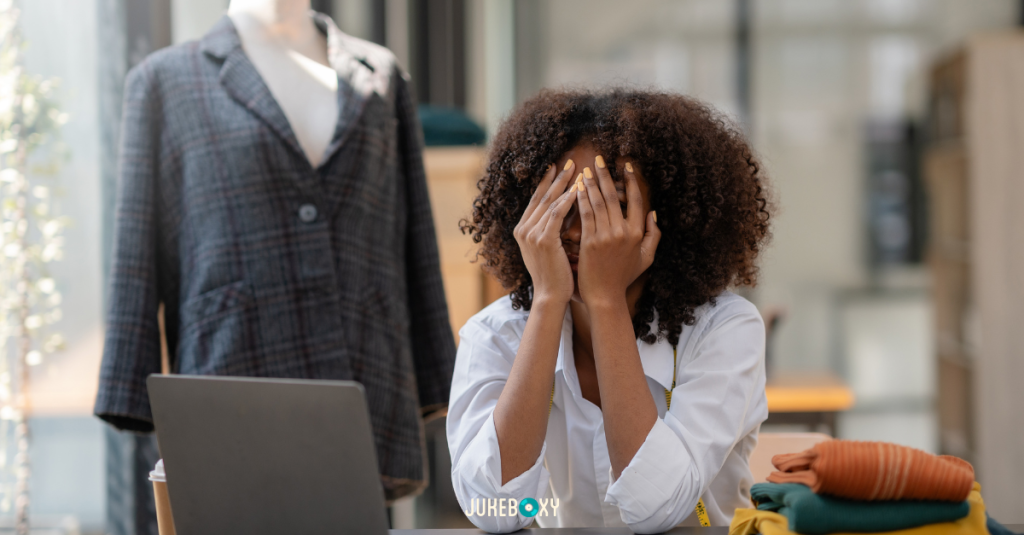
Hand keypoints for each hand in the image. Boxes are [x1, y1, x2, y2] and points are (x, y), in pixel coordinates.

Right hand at [513, 160, 578, 304]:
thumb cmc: (554, 275)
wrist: (550, 296)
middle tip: (570, 162)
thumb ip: (549, 230)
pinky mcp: (543, 240)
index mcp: (522, 230)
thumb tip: (563, 210)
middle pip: (542, 197)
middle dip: (557, 178)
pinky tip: (579, 190)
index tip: (557, 168)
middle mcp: (523, 230)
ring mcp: (531, 234)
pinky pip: (557, 214)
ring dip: (566, 185)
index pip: (536, 200)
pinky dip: (568, 200)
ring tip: (579, 172)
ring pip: (550, 203)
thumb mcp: (547, 249)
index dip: (547, 182)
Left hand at [575, 157, 660, 307]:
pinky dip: (581, 199)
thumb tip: (653, 212)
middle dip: (606, 175)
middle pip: (614, 197)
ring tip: (586, 169)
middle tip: (599, 159)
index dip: (631, 181)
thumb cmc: (623, 277)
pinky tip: (577, 188)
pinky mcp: (589, 242)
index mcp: (638, 233)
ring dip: (592, 183)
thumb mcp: (646, 258)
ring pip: (598, 202)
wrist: (604, 296)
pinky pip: (585, 214)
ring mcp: (606, 236)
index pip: (636, 200)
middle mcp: (623, 232)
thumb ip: (653, 235)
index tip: (625, 166)